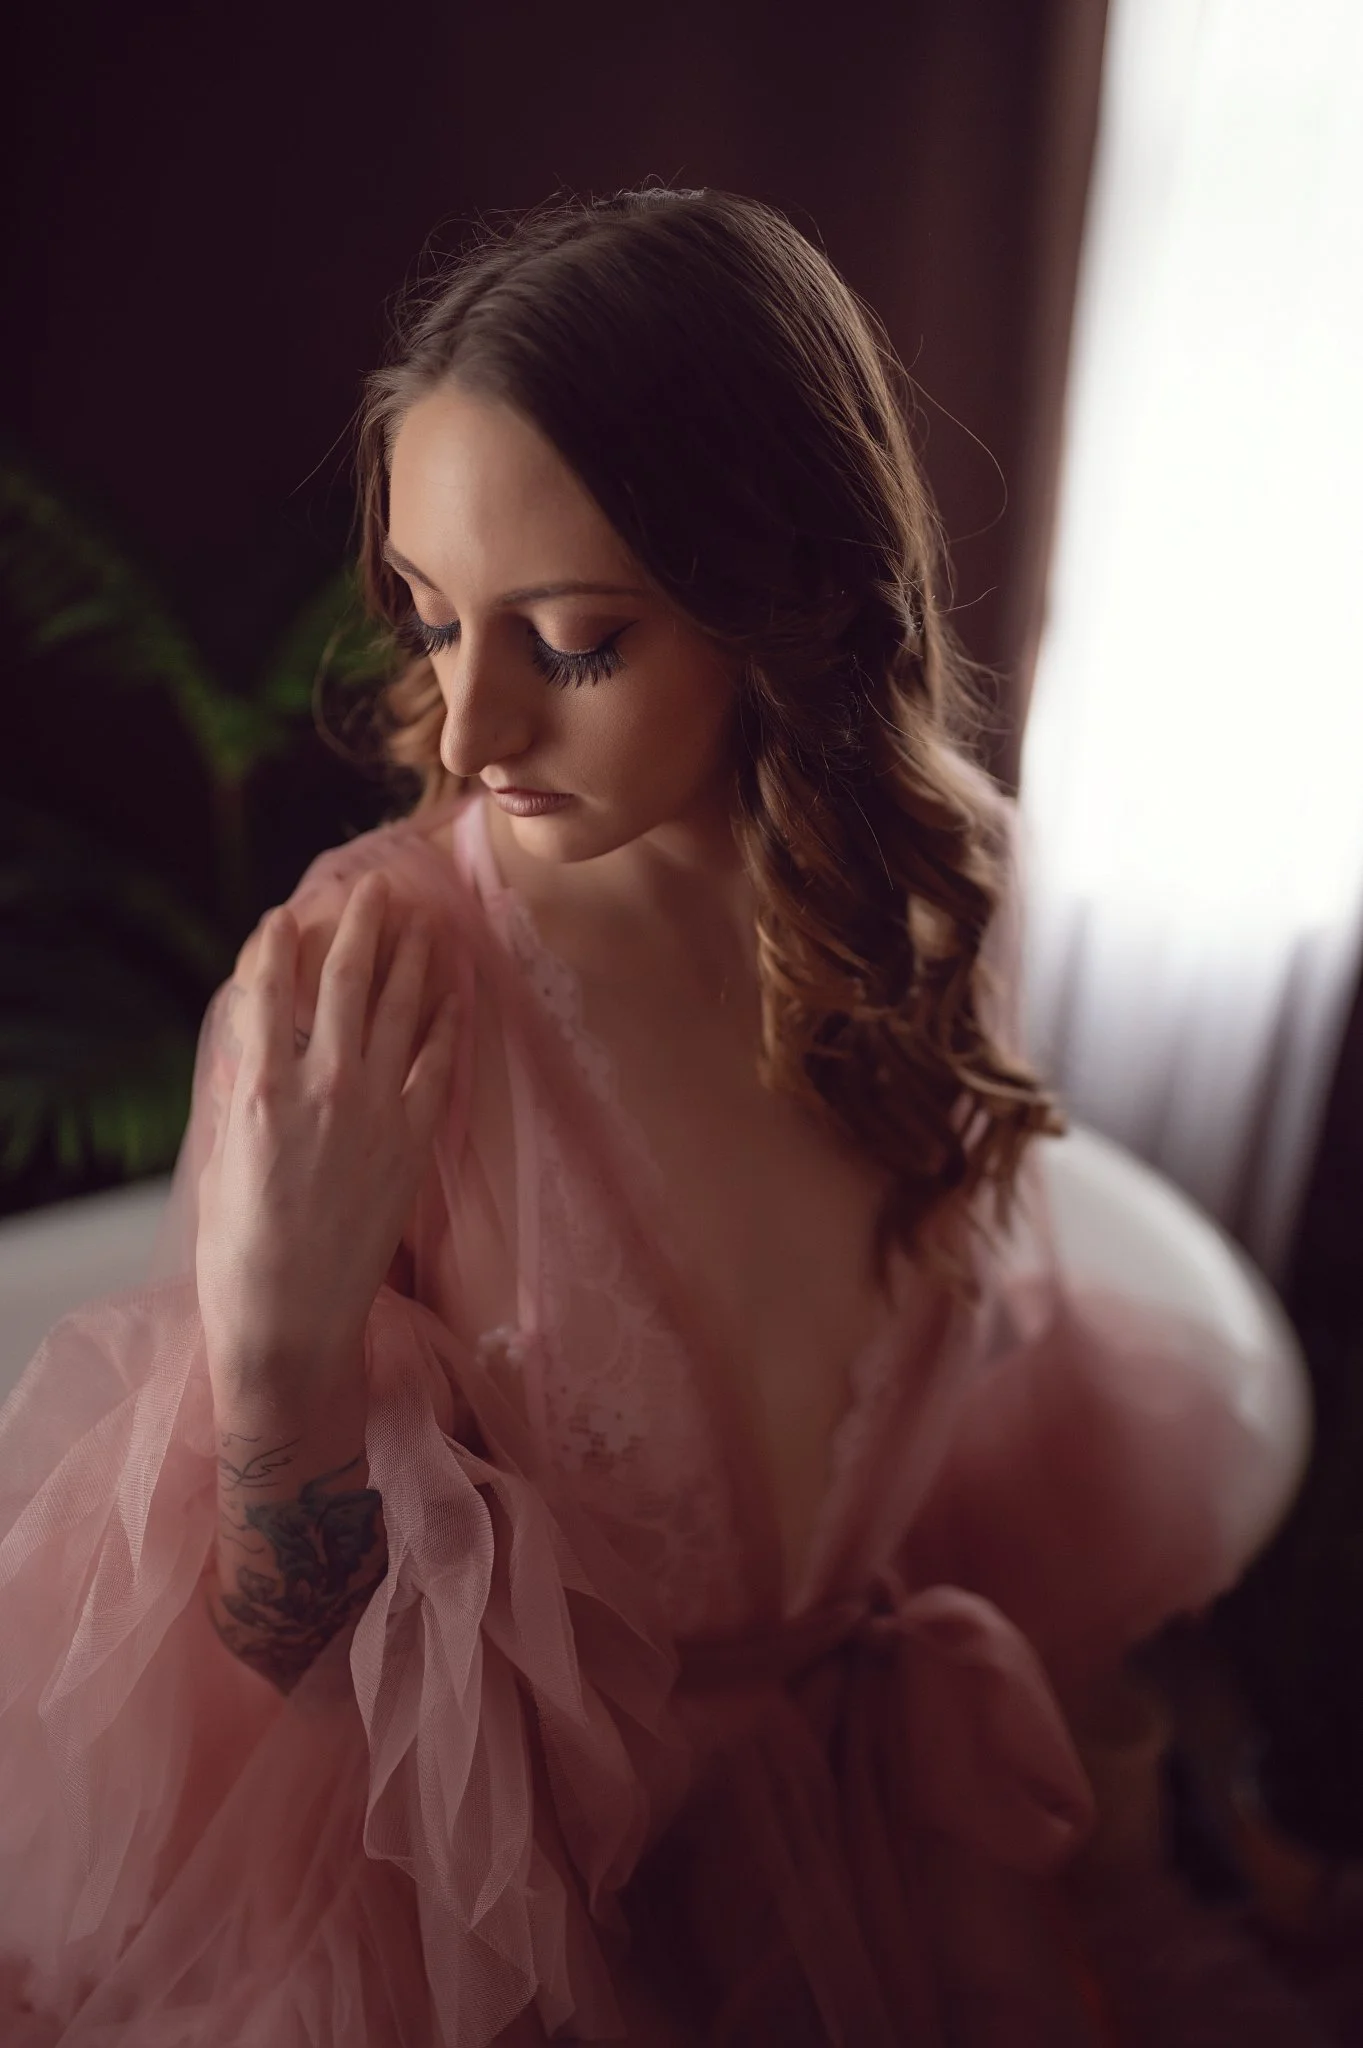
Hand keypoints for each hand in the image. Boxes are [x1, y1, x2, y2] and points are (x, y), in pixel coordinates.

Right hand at [196, 870, 457, 1399]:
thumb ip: (241, 1097)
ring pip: (400, 1009)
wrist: (291, 1320)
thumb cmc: (239, 1251)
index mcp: (259, 1088)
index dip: (279, 942)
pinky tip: (458, 987)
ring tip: (424, 917)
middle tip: (377, 884)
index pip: (269, 988)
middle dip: (363, 923)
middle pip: (346, 980)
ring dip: (414, 955)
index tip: (288, 912)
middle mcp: (321, 1086)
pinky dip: (449, 1018)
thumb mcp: (221, 1161)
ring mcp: (375, 1111)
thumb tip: (253, 1052)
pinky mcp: (414, 1141)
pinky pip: (439, 1062)